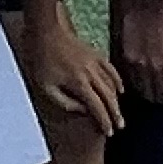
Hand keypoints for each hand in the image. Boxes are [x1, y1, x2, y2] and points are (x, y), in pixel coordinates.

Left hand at [18, 12, 127, 137]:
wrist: (46, 31)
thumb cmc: (42, 60)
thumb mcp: (46, 86)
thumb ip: (64, 102)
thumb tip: (82, 110)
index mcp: (79, 83)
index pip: (97, 107)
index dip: (105, 121)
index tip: (110, 132)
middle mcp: (91, 74)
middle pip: (108, 98)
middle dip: (115, 114)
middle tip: (120, 126)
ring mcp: (95, 62)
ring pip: (111, 85)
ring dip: (117, 100)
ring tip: (118, 113)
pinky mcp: (95, 53)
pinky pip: (111, 69)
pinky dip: (117, 81)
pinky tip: (120, 89)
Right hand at [114, 0, 162, 106]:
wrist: (149, 9)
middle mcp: (156, 71)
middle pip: (157, 98)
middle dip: (160, 98)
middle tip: (161, 94)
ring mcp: (139, 67)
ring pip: (142, 92)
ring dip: (147, 92)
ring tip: (150, 87)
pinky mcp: (126, 60)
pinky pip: (130, 80)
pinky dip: (134, 83)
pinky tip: (139, 78)